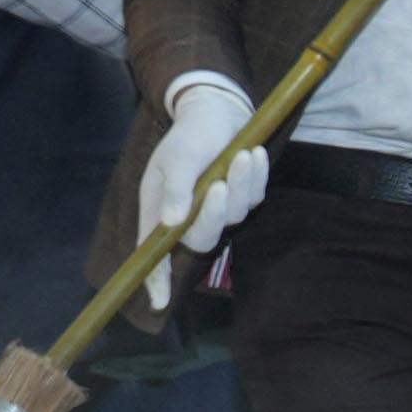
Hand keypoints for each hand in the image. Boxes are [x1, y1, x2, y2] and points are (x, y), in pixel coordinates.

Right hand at [137, 74, 267, 308]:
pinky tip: (254, 153)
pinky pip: (254, 198)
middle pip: (202, 237)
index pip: (155, 252)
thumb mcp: (176, 155)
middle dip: (215, 213)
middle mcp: (188, 215)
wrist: (217, 110)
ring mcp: (218, 208)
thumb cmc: (188, 135)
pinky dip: (256, 177)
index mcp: (160, 210)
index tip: (160, 301)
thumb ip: (175, 188)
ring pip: (234, 215)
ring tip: (240, 155)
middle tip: (218, 182)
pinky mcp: (242, 197)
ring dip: (239, 186)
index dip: (156, 278)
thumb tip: (172, 222)